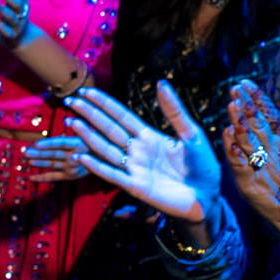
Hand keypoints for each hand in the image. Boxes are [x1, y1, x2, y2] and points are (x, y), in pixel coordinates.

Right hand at [53, 83, 223, 221]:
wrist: (210, 197)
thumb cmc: (203, 167)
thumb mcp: (192, 134)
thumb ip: (174, 111)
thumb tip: (161, 83)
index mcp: (149, 136)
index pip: (121, 116)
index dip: (104, 103)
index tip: (86, 90)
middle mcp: (137, 151)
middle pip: (109, 129)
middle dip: (89, 115)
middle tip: (70, 101)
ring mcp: (135, 169)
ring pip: (106, 149)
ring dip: (88, 137)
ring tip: (71, 123)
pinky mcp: (137, 188)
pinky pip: (113, 175)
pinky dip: (97, 167)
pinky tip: (81, 157)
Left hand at [225, 75, 279, 232]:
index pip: (270, 112)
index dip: (256, 96)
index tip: (244, 82)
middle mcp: (275, 149)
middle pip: (258, 124)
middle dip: (246, 106)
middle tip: (234, 89)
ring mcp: (264, 166)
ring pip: (249, 141)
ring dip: (240, 123)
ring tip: (231, 106)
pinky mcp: (251, 183)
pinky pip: (241, 164)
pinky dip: (235, 150)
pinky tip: (227, 136)